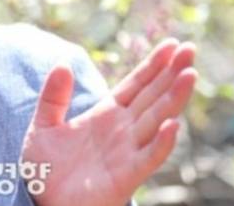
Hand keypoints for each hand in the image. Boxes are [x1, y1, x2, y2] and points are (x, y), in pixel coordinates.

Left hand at [20, 39, 196, 205]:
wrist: (42, 203)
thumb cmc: (45, 168)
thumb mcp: (44, 125)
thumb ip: (53, 96)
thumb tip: (62, 62)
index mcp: (106, 114)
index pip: (136, 84)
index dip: (154, 65)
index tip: (172, 44)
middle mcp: (122, 130)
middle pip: (152, 96)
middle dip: (171, 73)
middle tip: (191, 48)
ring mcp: (126, 152)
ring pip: (156, 120)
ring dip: (173, 99)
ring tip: (189, 75)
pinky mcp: (125, 177)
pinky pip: (147, 157)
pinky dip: (161, 142)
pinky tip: (173, 124)